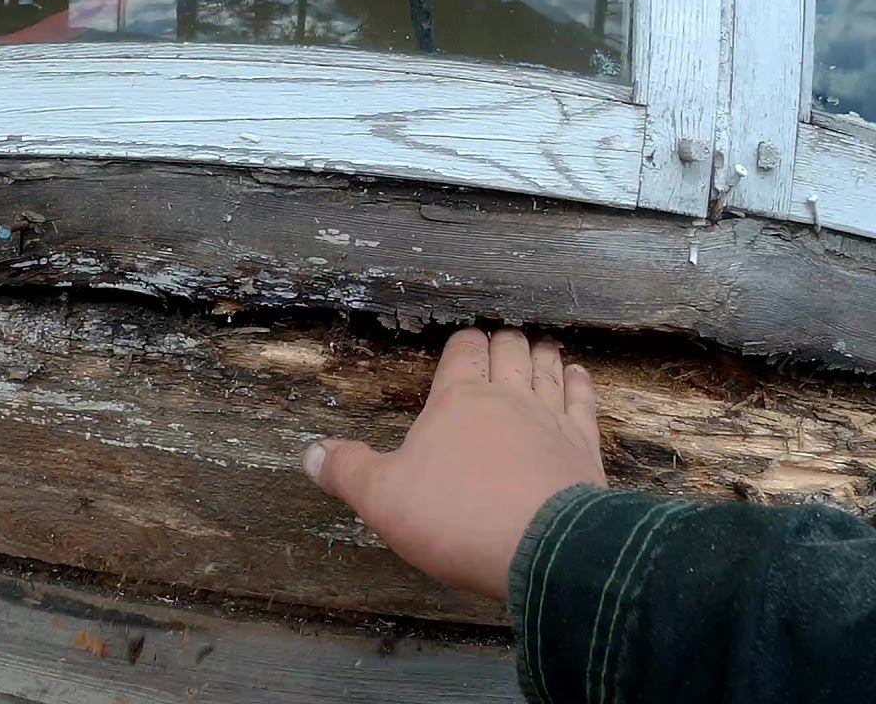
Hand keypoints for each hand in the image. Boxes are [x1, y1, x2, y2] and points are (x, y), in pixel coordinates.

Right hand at [302, 328, 605, 600]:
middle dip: (502, 342)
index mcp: (457, 400)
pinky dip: (579, 383)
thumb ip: (346, 471)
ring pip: (548, 368)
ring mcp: (552, 419)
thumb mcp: (382, 498)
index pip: (461, 351)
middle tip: (499, 342)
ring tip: (538, 347)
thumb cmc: (455, 517)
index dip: (461, 344)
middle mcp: (508, 397)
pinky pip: (584, 402)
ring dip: (541, 355)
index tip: (460, 344)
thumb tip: (308, 453)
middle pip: (508, 351)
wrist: (543, 549)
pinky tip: (578, 376)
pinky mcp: (583, 447)